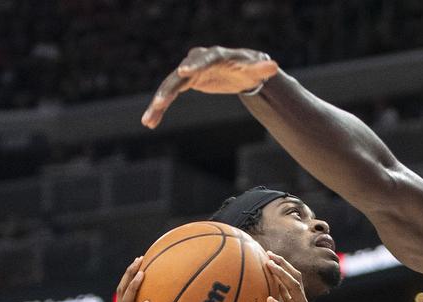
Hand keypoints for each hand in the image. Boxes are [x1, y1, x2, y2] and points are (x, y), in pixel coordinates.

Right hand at [142, 46, 279, 127]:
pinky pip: (169, 95)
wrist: (240, 70)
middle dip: (168, 88)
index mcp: (214, 56)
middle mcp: (197, 61)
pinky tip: (150, 123)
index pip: (202, 60)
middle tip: (159, 101)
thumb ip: (262, 68)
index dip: (193, 66)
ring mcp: (188, 71)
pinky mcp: (185, 82)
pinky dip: (159, 108)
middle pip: (179, 74)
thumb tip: (273, 66)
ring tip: (148, 120)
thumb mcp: (256, 69)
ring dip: (158, 103)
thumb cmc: (249, 68)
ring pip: (169, 87)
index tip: (183, 72)